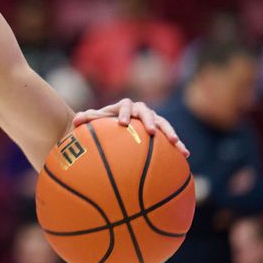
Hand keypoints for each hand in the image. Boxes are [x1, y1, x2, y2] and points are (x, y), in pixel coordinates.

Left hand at [73, 98, 189, 157]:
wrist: (114, 128)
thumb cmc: (103, 125)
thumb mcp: (94, 122)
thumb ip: (87, 119)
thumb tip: (76, 120)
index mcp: (124, 107)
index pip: (125, 106)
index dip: (124, 113)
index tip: (122, 124)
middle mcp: (140, 111)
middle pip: (147, 112)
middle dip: (149, 121)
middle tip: (151, 131)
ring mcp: (152, 120)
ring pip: (163, 124)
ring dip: (170, 133)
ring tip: (177, 144)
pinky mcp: (161, 132)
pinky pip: (171, 138)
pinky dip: (178, 146)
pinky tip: (186, 156)